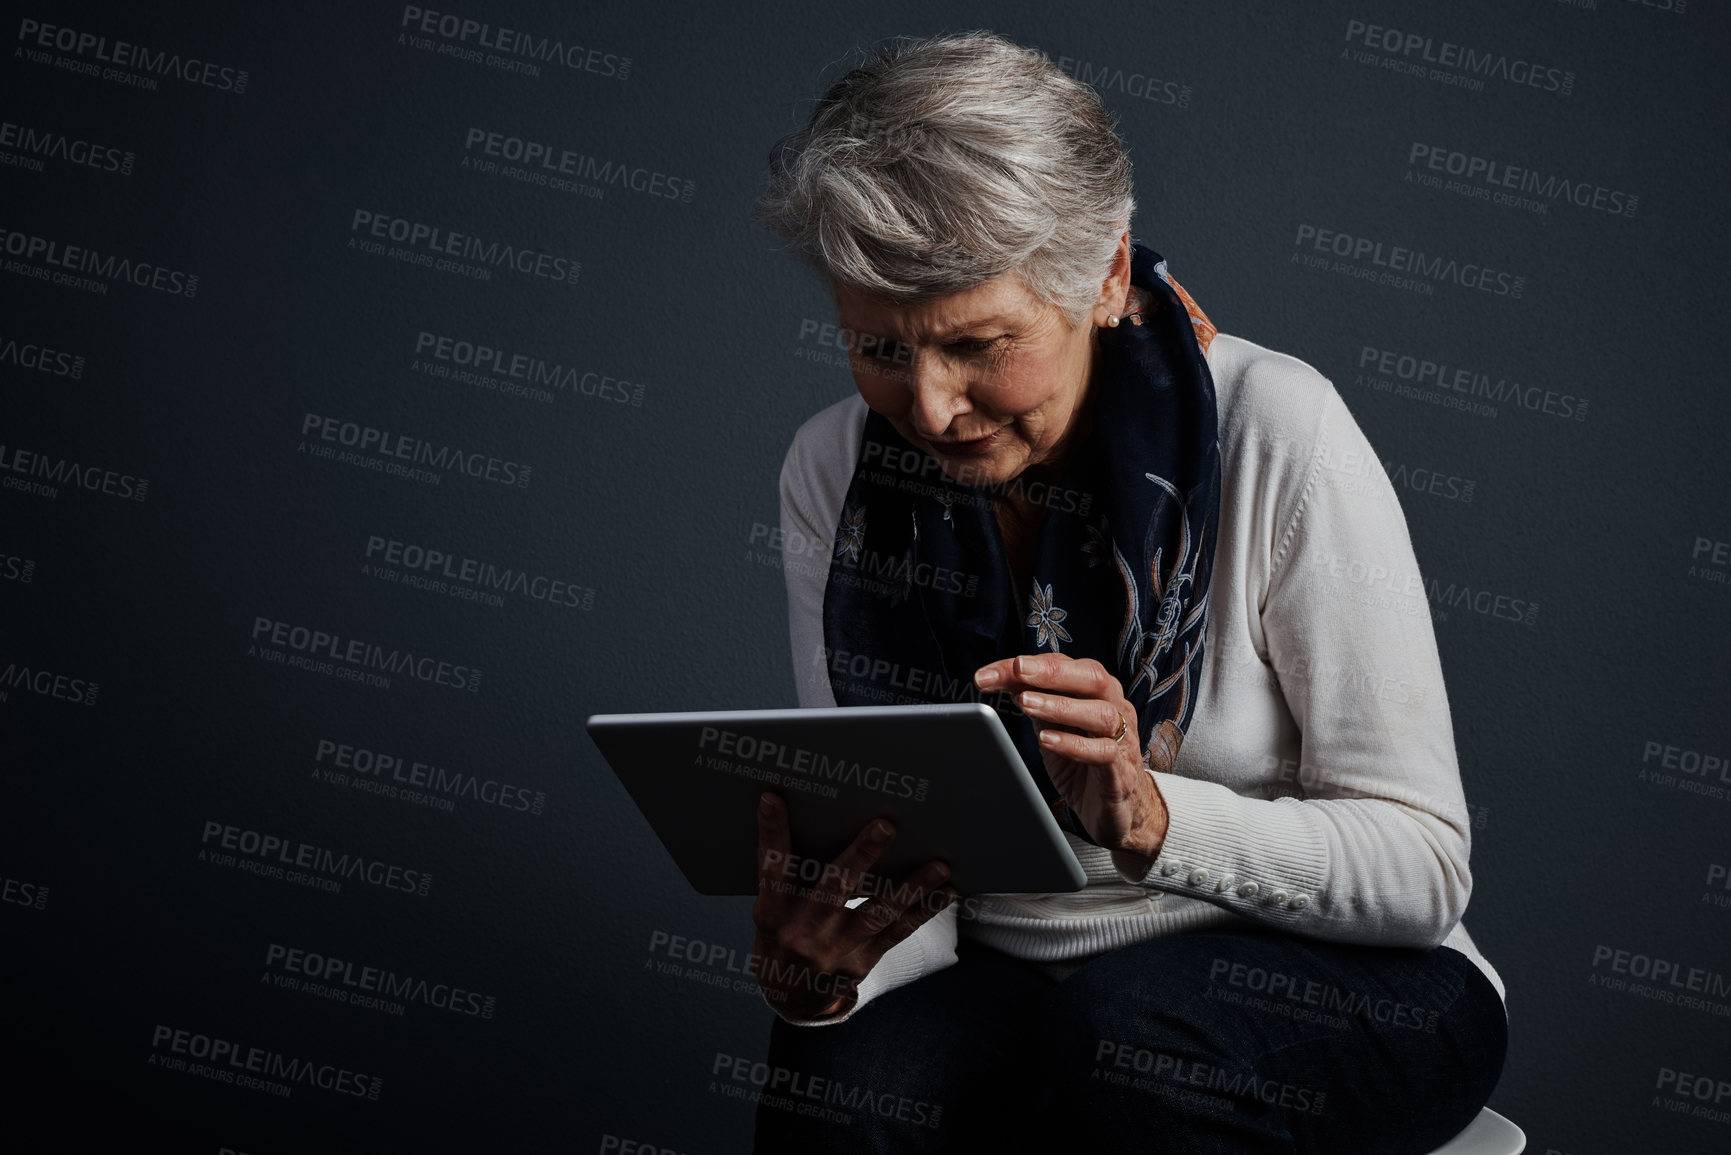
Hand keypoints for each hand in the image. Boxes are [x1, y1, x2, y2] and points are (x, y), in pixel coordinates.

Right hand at [752, 792, 955, 1019]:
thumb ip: (787, 873)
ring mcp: (835, 950)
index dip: (772, 833)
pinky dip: (923, 911)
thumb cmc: (781, 935)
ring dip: (912, 887)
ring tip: (939, 865)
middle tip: (885, 826)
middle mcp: (803, 932)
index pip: (772, 868)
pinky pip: (897, 932)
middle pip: (833, 888)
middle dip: (860, 856)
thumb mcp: (771, 908)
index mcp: (773, 913)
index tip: (773, 799)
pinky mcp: (861, 962)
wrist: (790, 997)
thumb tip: (812, 818)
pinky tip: (944, 891)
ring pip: (877, 912)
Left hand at [975, 653, 1180, 878]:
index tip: (989, 673)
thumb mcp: (1052, 727)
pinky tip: (1046, 739)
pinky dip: (1074, 744)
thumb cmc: (1084, 763)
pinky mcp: (1121, 772)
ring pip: (1100, 713)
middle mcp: (1115, 709)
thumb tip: (1002, 678)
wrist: (1117, 810)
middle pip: (1092, 678)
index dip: (1026, 666)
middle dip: (1052, 672)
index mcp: (1097, 694)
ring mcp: (1122, 739)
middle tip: (1018, 670)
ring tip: (1025, 703)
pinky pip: (1103, 752)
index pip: (1063, 667)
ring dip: (1060, 705)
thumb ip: (1034, 703)